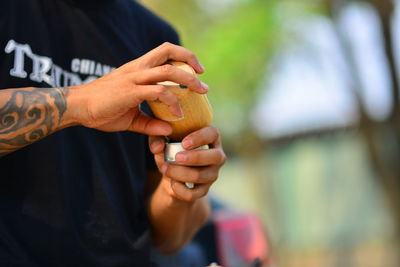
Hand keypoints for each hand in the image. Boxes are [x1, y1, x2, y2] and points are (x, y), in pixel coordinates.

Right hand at [69, 42, 207, 134]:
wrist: (76, 108)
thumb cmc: (101, 110)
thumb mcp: (131, 118)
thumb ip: (150, 123)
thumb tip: (169, 130)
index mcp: (137, 70)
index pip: (163, 52)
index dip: (182, 56)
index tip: (196, 70)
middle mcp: (137, 69)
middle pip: (168, 51)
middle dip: (190, 59)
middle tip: (203, 77)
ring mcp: (133, 79)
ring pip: (167, 71)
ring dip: (188, 80)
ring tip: (200, 91)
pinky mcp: (130, 92)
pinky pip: (158, 92)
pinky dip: (172, 102)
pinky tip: (177, 115)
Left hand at [149, 126, 226, 201]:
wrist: (171, 174)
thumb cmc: (171, 150)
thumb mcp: (162, 141)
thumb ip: (157, 139)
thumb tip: (158, 147)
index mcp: (210, 138)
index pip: (213, 134)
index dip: (200, 138)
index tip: (184, 143)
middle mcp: (217, 156)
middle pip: (215, 156)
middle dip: (195, 158)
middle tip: (177, 157)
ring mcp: (212, 174)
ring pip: (200, 176)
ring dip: (181, 173)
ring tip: (166, 169)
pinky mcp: (204, 190)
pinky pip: (193, 193)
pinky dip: (180, 189)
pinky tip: (172, 183)